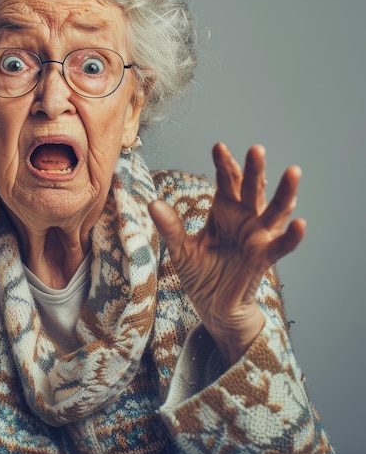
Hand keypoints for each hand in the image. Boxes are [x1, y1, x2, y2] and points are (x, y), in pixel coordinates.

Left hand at [148, 143, 305, 364]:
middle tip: (255, 149)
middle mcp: (244, 219)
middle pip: (252, 189)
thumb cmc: (200, 273)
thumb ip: (170, 227)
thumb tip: (152, 203)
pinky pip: (281, 246)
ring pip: (275, 210)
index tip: (219, 147)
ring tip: (292, 172)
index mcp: (224, 211)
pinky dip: (291, 236)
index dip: (224, 165)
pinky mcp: (263, 259)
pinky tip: (299, 224)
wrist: (213, 306)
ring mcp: (256, 237)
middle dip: (254, 169)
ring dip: (285, 192)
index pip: (226, 182)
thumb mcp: (181, 249)